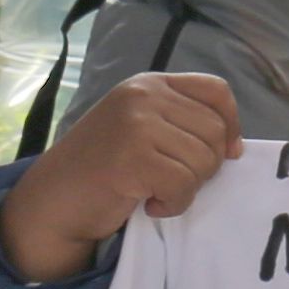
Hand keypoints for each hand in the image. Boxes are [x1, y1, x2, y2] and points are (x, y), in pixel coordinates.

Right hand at [0, 71, 244, 284]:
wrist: (53, 200)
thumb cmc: (103, 168)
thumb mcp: (143, 129)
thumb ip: (183, 124)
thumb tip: (236, 147)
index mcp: (149, 84)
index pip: (216, 90)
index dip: (231, 123)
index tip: (227, 152)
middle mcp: (142, 96)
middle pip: (215, 131)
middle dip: (205, 166)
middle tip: (170, 179)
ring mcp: (136, 124)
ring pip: (204, 160)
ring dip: (187, 188)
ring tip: (155, 190)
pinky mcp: (132, 158)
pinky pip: (184, 185)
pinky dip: (173, 204)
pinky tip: (148, 204)